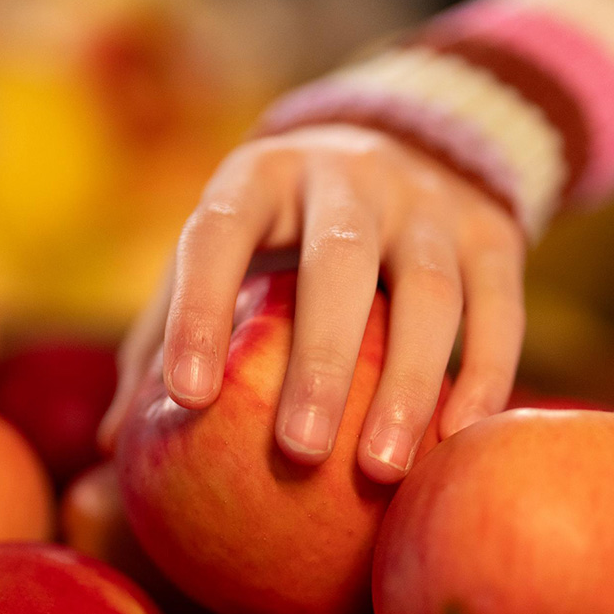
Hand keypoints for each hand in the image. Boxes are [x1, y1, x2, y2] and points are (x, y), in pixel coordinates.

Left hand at [96, 124, 525, 482]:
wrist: (409, 143)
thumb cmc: (281, 233)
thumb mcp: (222, 255)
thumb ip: (165, 335)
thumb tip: (115, 445)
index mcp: (260, 179)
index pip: (219, 235)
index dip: (199, 312)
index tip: (187, 398)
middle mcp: (348, 179)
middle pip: (339, 262)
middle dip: (322, 360)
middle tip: (300, 452)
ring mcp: (428, 203)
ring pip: (429, 290)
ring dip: (410, 383)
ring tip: (382, 470)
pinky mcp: (494, 233)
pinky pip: (498, 308)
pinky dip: (482, 376)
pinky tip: (455, 441)